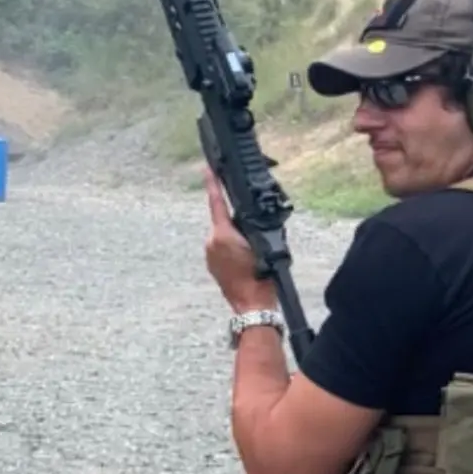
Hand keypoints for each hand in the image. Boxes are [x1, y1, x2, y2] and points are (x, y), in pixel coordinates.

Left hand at [204, 166, 277, 313]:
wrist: (252, 305)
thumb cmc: (262, 276)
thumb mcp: (263, 243)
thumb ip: (251, 226)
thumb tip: (247, 218)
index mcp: (223, 234)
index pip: (217, 202)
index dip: (213, 184)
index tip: (208, 168)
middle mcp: (212, 242)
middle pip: (223, 221)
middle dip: (237, 223)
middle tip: (253, 236)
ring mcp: (210, 255)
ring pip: (224, 236)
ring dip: (236, 239)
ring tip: (253, 254)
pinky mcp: (212, 265)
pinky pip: (222, 249)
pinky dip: (233, 250)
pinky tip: (246, 262)